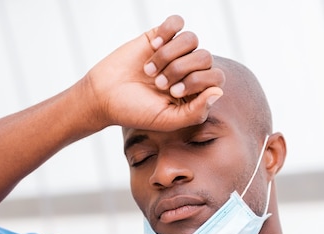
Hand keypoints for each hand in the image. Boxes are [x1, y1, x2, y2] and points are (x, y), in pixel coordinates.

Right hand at [82, 15, 224, 131]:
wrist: (104, 96)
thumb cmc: (135, 112)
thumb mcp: (167, 120)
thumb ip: (196, 112)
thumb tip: (219, 92)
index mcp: (195, 91)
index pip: (216, 77)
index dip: (197, 81)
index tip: (172, 92)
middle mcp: (188, 70)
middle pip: (205, 57)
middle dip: (180, 70)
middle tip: (158, 84)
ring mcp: (174, 52)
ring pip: (192, 39)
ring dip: (169, 55)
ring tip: (149, 70)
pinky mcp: (159, 36)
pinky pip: (177, 23)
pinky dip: (167, 32)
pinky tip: (153, 46)